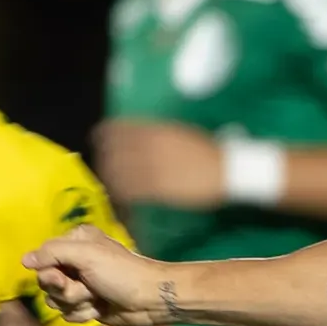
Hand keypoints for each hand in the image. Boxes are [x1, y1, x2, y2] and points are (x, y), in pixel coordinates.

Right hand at [24, 224, 176, 325]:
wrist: (149, 300)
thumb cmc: (121, 273)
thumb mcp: (86, 255)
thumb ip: (53, 253)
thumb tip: (24, 260)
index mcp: (75, 241)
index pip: (42, 258)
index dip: (50, 273)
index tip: (64, 278)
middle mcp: (74, 261)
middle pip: (46, 282)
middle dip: (66, 290)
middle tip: (88, 289)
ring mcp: (79, 284)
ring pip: (55, 300)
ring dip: (76, 303)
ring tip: (97, 298)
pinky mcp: (85, 304)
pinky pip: (68, 314)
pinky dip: (84, 314)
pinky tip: (100, 308)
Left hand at [91, 119, 225, 209]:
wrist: (227, 169)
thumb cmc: (206, 151)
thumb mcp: (180, 132)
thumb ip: (157, 133)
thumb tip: (139, 136)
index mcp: (156, 130)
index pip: (119, 128)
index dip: (105, 134)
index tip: (99, 139)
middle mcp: (150, 146)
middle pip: (113, 150)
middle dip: (104, 158)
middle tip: (104, 166)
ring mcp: (153, 166)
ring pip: (118, 171)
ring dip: (110, 178)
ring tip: (110, 184)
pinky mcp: (157, 187)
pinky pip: (130, 190)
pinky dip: (122, 194)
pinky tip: (122, 197)